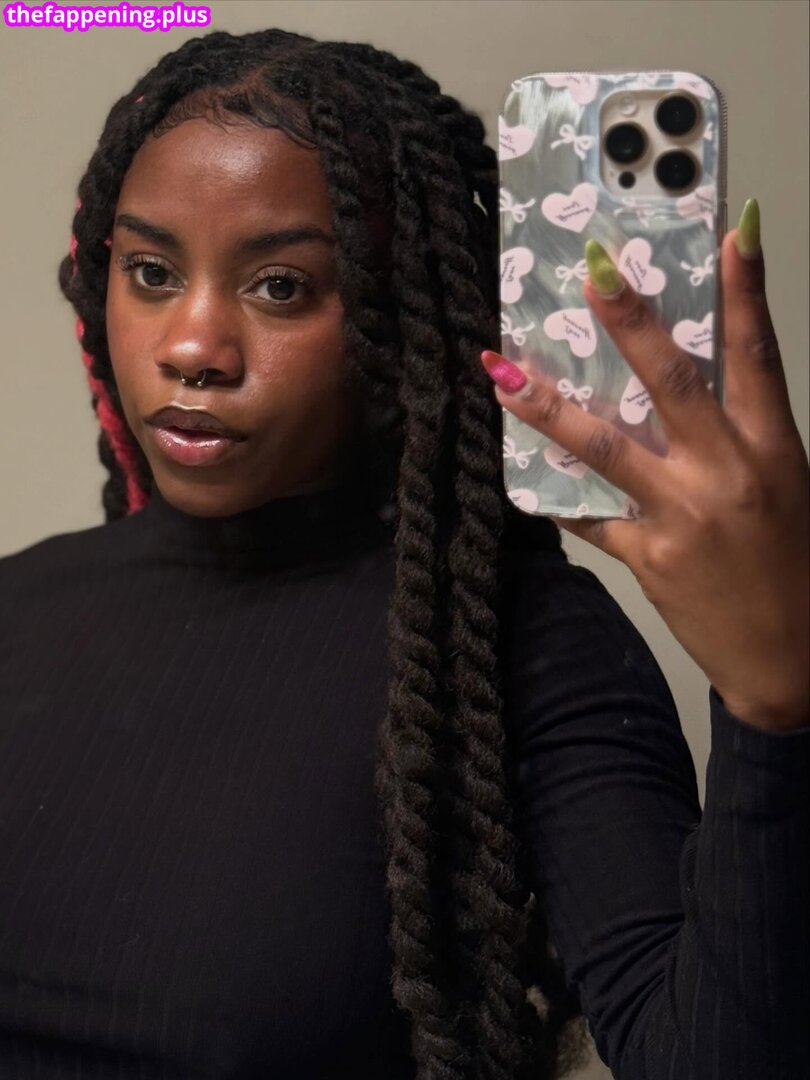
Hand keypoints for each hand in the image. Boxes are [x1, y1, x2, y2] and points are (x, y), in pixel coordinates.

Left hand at [482, 200, 808, 731]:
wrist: (792, 659)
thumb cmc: (795, 565)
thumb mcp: (785, 486)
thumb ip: (737, 439)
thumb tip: (681, 398)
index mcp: (773, 449)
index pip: (758, 353)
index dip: (746, 288)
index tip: (730, 230)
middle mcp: (728, 473)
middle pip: (671, 382)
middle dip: (630, 321)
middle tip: (592, 270)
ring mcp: (685, 516)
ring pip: (606, 446)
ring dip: (549, 405)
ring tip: (500, 372)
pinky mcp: (651, 557)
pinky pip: (594, 517)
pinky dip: (561, 498)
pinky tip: (524, 481)